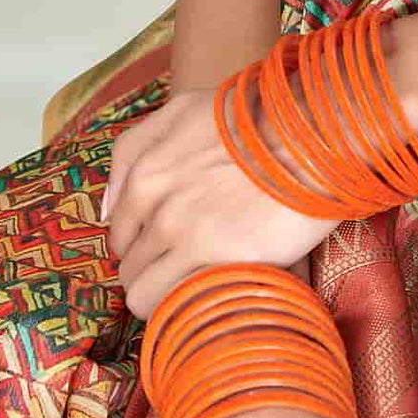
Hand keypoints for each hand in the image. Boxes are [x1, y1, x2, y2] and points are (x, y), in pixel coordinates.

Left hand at [100, 83, 344, 318]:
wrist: (313, 136)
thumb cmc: (255, 120)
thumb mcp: (183, 110)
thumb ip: (133, 150)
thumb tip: (103, 210)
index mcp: (144, 173)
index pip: (117, 233)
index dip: (143, 243)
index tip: (172, 244)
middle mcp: (154, 206)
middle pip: (128, 266)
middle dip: (154, 269)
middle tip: (194, 263)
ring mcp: (183, 236)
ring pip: (142, 294)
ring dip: (166, 295)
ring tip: (203, 284)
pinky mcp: (215, 261)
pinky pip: (175, 306)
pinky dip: (186, 307)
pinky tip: (213, 294)